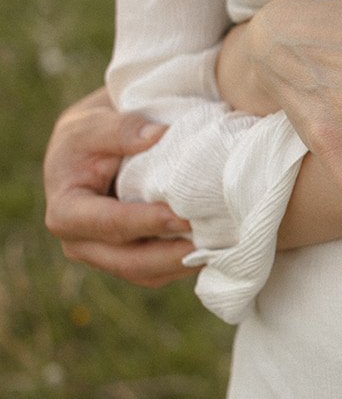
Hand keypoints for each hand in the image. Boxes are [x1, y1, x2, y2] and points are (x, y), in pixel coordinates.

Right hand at [43, 89, 195, 287]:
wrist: (91, 151)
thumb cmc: (90, 136)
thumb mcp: (94, 125)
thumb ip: (121, 129)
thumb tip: (157, 136)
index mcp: (66, 212)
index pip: (109, 223)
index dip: (147, 223)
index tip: (183, 217)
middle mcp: (81, 243)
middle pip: (129, 262)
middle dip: (171, 255)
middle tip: (210, 243)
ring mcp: (106, 256)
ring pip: (146, 274)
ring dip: (182, 264)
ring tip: (218, 249)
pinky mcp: (129, 259)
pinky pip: (158, 272)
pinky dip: (184, 263)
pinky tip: (213, 249)